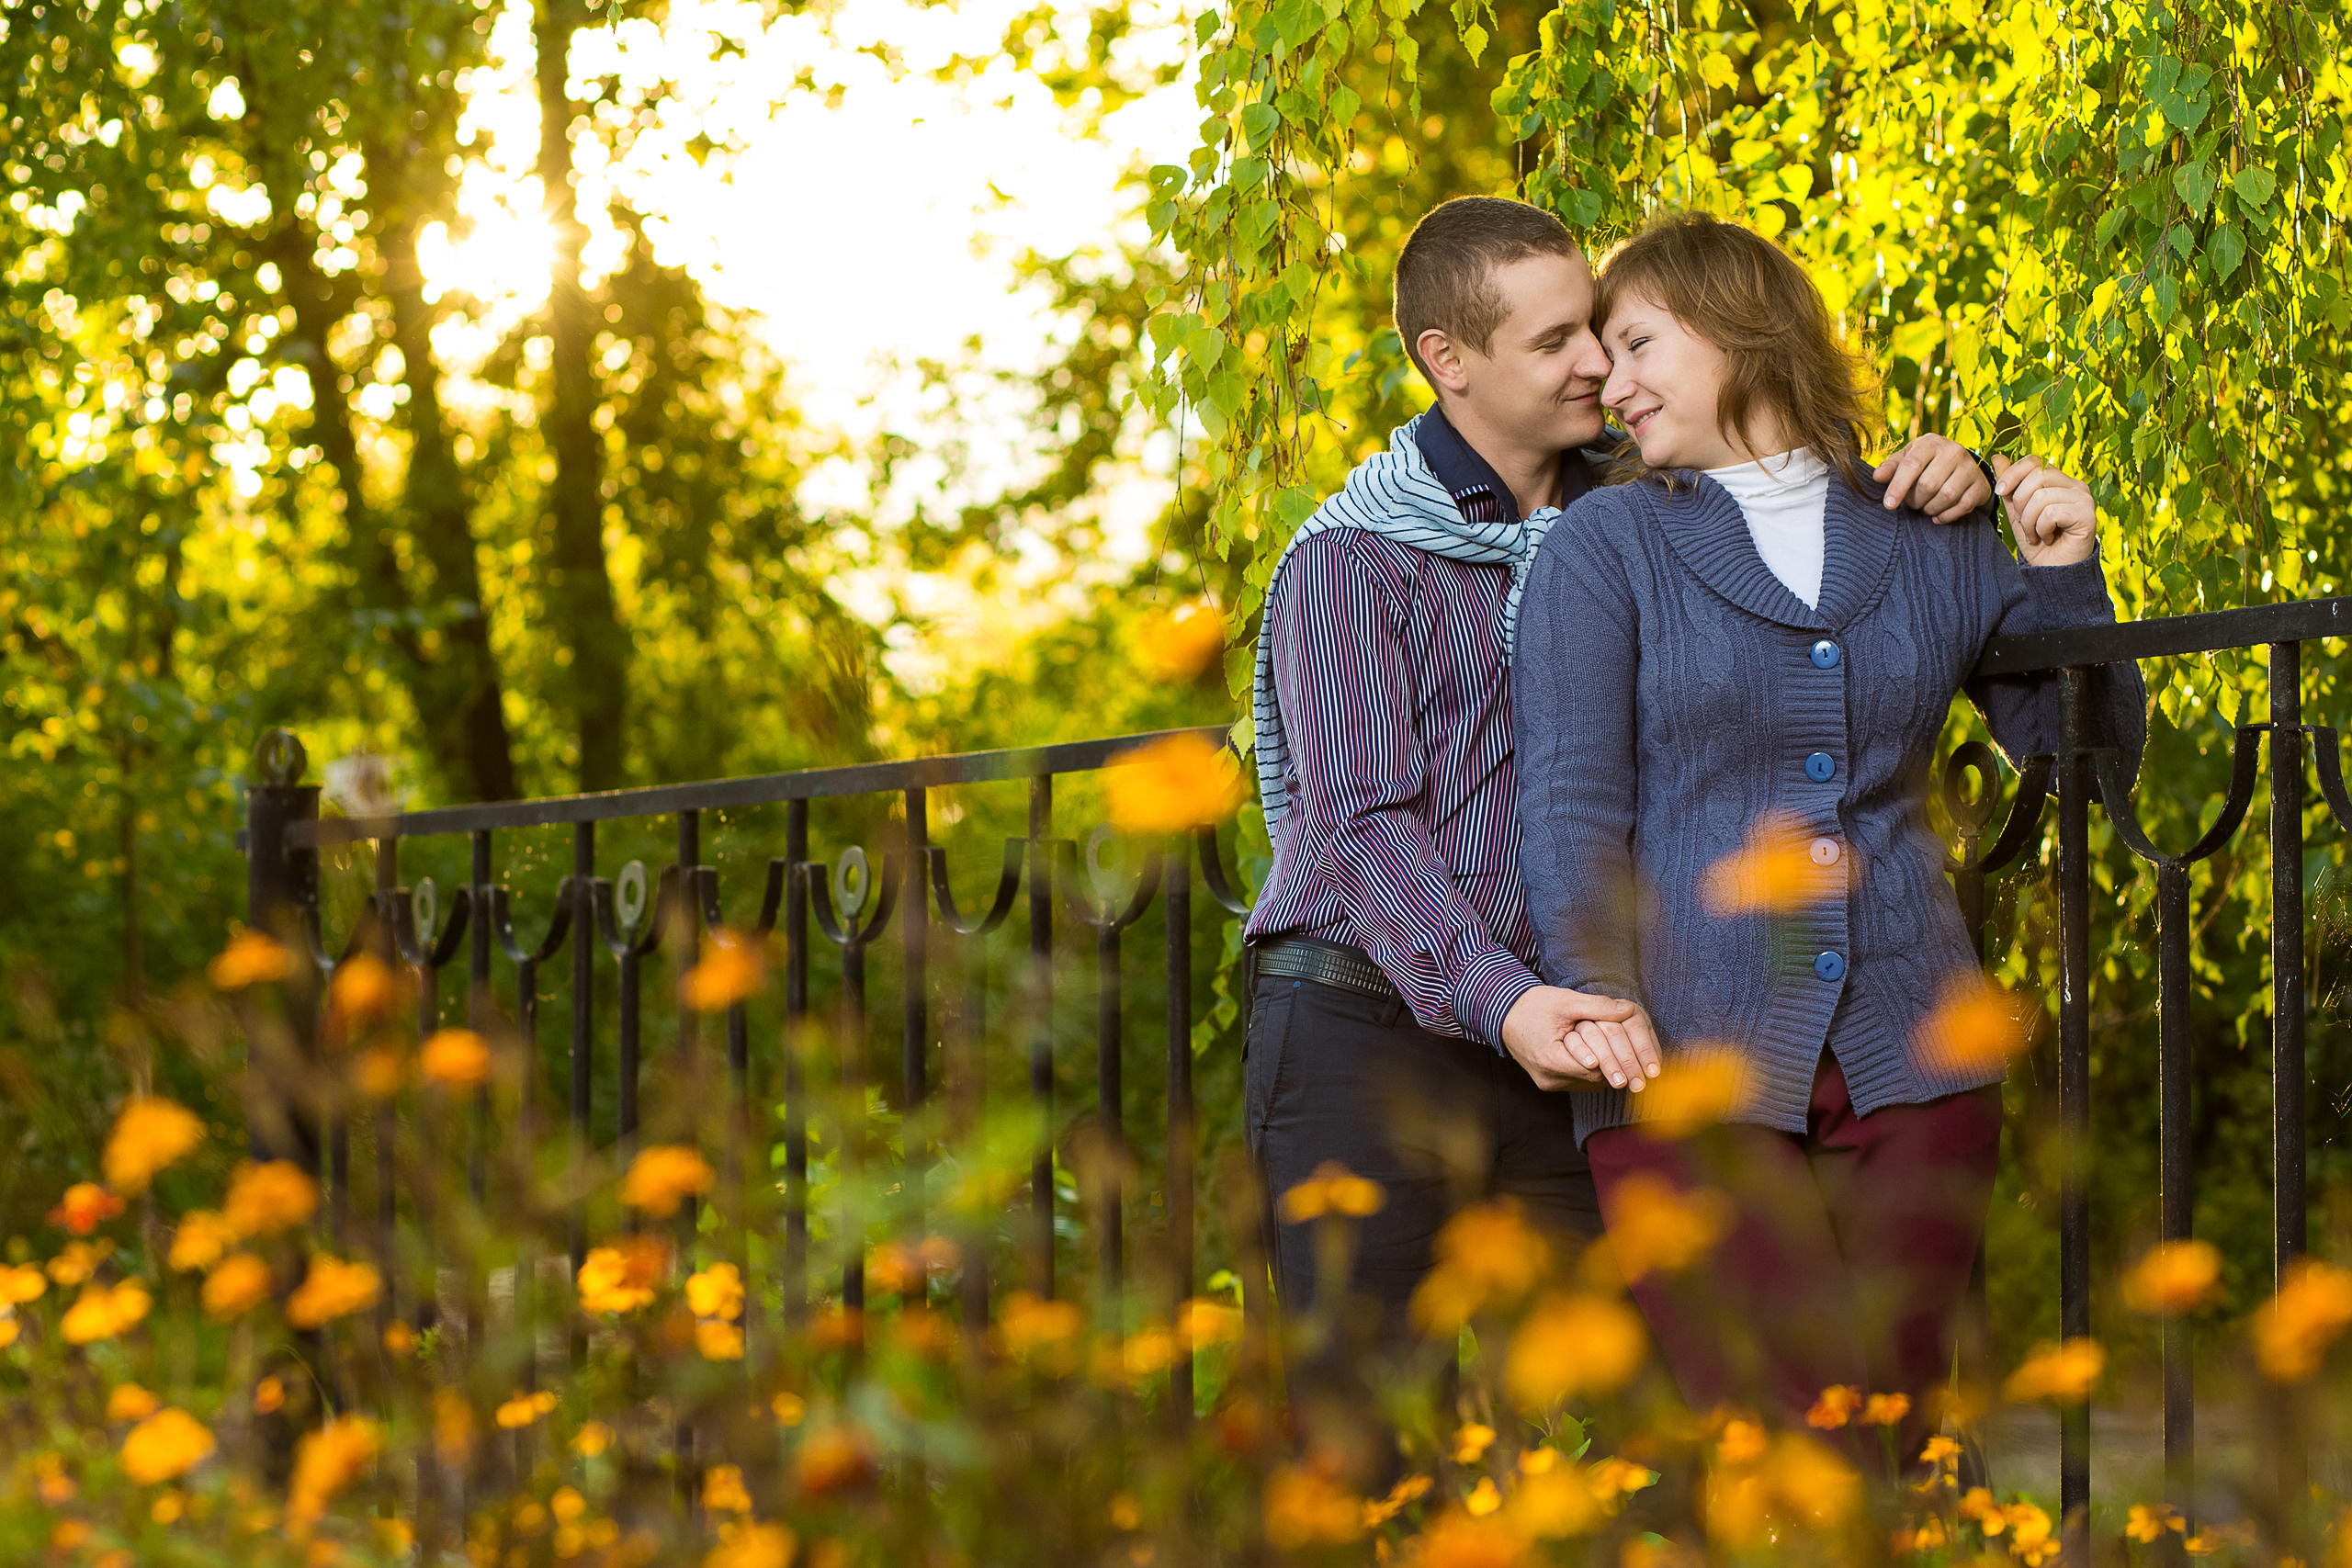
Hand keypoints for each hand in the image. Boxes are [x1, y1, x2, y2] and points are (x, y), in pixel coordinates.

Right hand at [1501, 986, 1661, 1092]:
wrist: (1503, 1014)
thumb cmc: (1534, 1005)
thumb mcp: (1566, 1001)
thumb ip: (1597, 1007)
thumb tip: (1628, 1009)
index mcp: (1549, 1058)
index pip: (1594, 1068)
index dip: (1618, 1064)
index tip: (1640, 1065)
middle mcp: (1547, 1078)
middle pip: (1593, 1079)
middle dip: (1616, 1069)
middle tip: (1641, 1070)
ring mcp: (1546, 1083)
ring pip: (1587, 1083)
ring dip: (1605, 1071)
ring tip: (1626, 1062)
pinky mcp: (1547, 1082)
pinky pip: (1577, 1081)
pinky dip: (1592, 1072)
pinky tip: (1603, 1061)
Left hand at [1872, 434, 1990, 523]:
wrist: (1961, 465)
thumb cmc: (1925, 463)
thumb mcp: (1906, 459)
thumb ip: (1891, 467)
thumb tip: (1877, 477)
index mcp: (1931, 443)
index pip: (1911, 465)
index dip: (1898, 487)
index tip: (1889, 505)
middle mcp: (1953, 451)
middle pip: (1928, 484)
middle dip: (1915, 500)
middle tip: (1912, 503)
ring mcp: (1970, 467)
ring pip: (1946, 496)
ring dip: (1930, 509)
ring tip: (1924, 507)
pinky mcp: (1980, 484)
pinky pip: (1963, 506)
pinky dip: (1946, 516)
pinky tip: (1937, 516)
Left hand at [1992, 454, 2098, 567]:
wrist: (2052, 570)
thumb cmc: (2036, 540)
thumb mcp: (2017, 510)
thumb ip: (2010, 486)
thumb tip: (1997, 456)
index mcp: (2059, 481)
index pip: (2034, 461)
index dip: (2013, 473)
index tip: (2000, 491)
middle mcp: (2075, 485)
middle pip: (2036, 476)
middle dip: (2019, 503)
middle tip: (2024, 523)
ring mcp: (2084, 498)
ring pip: (2041, 496)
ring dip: (2029, 521)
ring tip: (2035, 534)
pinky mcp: (2087, 514)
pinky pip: (2051, 512)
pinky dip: (2041, 529)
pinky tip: (2047, 538)